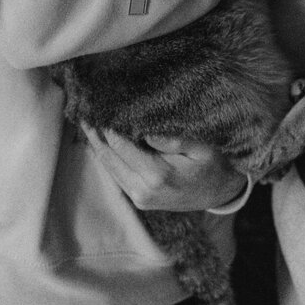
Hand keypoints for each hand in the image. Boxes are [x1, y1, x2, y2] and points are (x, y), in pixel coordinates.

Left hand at [81, 123, 245, 210]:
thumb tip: (144, 130)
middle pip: (109, 157)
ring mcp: (139, 198)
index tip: (98, 105)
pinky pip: (116, 175)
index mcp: (158, 176)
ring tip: (87, 121)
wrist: (220, 194)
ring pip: (108, 168)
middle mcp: (143, 190)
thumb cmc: (214, 166)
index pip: (121, 145)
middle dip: (95, 133)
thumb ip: (174, 139)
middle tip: (84, 109)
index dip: (107, 125)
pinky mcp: (139, 200)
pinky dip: (107, 157)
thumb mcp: (202, 148)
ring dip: (97, 145)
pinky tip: (101, 140)